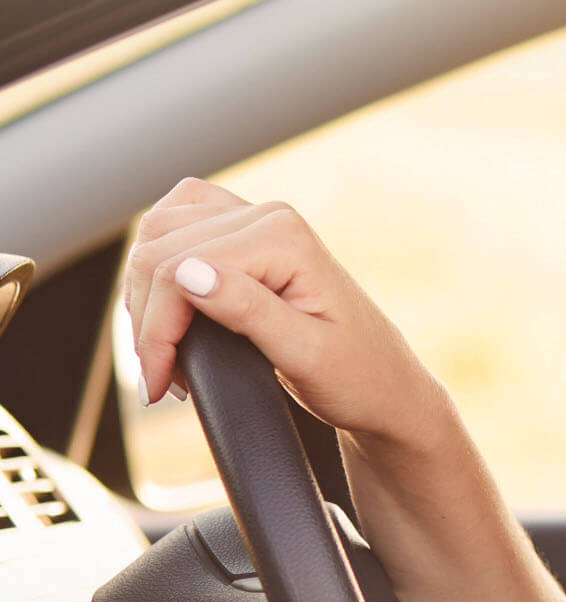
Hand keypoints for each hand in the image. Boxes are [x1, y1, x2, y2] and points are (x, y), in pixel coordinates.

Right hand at [123, 178, 450, 446]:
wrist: (384, 384)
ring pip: (156, 235)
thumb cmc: (357, 375)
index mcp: (285, 237)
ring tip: (166, 353)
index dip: (156, 331)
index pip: (177, 268)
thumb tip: (187, 273)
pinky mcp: (245, 235)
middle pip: (157, 250)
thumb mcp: (305, 353)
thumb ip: (247, 310)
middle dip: (146, 320)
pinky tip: (170, 315)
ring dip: (145, 296)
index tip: (159, 384)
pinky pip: (175, 230)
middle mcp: (270, 217)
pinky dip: (157, 272)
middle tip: (161, 377)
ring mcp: (257, 220)